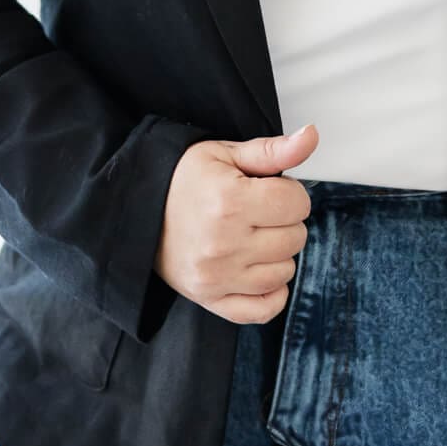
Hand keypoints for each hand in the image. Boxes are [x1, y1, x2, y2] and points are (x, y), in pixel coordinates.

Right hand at [153, 124, 317, 324]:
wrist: (136, 210)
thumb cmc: (182, 179)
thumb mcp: (224, 154)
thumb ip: (272, 150)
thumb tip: (310, 136)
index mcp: (230, 201)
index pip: (297, 203)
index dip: (290, 192)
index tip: (269, 190)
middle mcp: (224, 243)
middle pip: (295, 237)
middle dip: (284, 221)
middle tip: (257, 212)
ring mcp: (217, 276)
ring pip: (285, 272)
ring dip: (277, 254)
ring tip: (252, 237)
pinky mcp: (211, 299)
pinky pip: (264, 309)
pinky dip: (271, 292)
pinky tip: (257, 269)